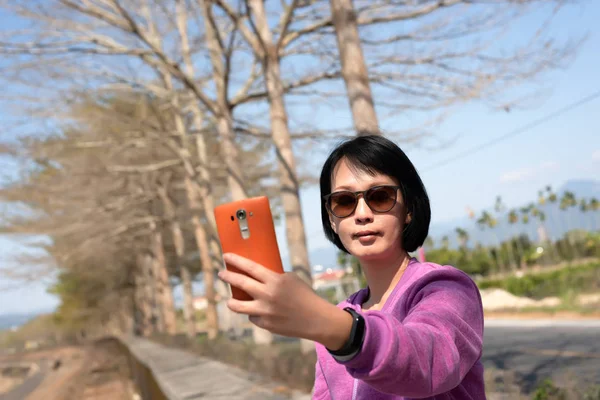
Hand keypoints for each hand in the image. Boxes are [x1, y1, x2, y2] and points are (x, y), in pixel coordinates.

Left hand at [218, 253, 352, 348]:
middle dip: (228, 277)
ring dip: (231, 302)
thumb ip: (273, 277)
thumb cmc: (304, 295)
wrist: (315, 319)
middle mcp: (267, 295)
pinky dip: (255, 313)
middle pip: (240, 284)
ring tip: (230, 300)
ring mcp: (264, 311)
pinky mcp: (265, 324)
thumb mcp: (290, 279)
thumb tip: (256, 276)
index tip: (226, 256)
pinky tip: (259, 312)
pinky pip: (253, 317)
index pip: (250, 267)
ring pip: (238, 306)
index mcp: (274, 280)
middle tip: (221, 273)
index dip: (236, 261)